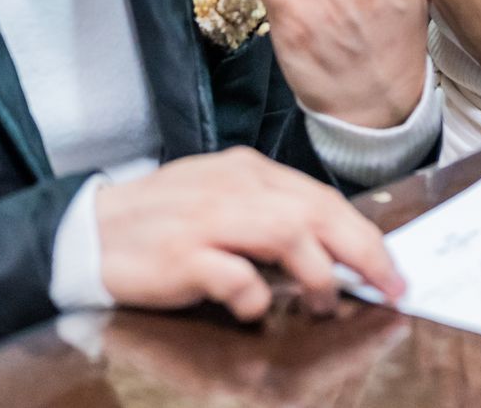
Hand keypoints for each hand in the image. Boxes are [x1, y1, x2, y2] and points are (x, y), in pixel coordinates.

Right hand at [94, 147, 402, 320]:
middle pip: (316, 212)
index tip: (392, 271)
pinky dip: (253, 294)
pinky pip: (233, 273)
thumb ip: (270, 217)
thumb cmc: (160, 222)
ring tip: (326, 304)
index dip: (365, 236)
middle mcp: (234, 187)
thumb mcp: (222, 202)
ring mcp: (207, 218)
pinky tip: (255, 309)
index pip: (322, 198)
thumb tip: (330, 250)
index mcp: (248, 172)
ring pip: (287, 232)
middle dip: (362, 252)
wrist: (88, 230)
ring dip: (318, 273)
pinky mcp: (180, 254)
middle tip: (389, 287)